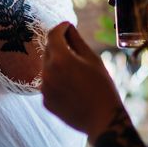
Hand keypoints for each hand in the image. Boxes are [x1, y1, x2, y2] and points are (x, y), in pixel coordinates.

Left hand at [41, 22, 122, 137]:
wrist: (103, 121)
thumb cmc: (103, 88)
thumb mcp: (93, 60)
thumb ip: (77, 41)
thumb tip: (68, 27)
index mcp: (60, 59)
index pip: (53, 35)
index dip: (60, 27)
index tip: (67, 26)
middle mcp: (47, 72)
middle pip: (48, 51)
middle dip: (59, 46)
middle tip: (75, 49)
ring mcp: (44, 88)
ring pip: (47, 68)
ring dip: (58, 65)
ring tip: (77, 74)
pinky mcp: (45, 100)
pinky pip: (48, 84)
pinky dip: (57, 81)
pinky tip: (73, 89)